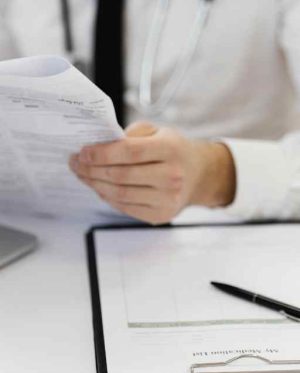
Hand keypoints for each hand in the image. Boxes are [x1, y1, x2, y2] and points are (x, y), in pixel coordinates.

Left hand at [69, 122, 235, 224]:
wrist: (198, 175)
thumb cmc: (173, 150)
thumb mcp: (158, 132)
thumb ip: (131, 135)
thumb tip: (98, 146)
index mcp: (171, 149)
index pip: (130, 152)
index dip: (101, 153)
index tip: (82, 152)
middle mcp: (172, 176)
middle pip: (121, 176)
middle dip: (91, 170)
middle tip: (75, 163)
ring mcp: (167, 199)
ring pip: (120, 194)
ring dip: (95, 185)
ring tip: (83, 175)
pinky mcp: (161, 215)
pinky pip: (125, 208)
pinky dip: (107, 198)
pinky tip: (98, 187)